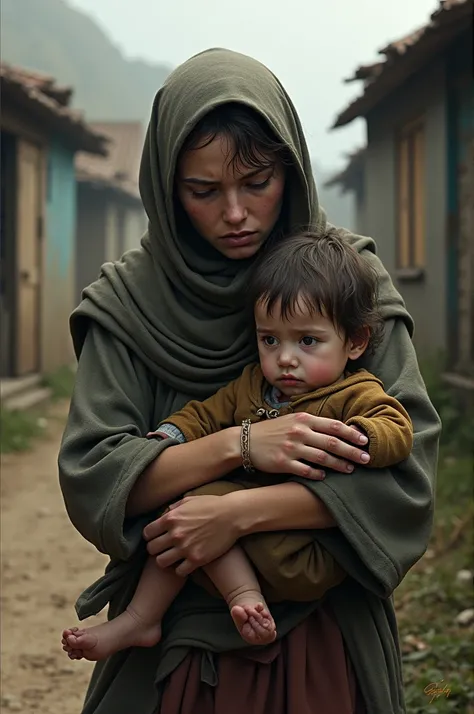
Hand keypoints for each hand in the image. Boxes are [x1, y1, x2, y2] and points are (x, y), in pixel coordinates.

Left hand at [143, 495, 237, 575]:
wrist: (233, 515)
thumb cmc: (212, 505)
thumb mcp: (190, 500)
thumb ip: (174, 507)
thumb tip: (164, 513)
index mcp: (171, 518)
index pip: (147, 533)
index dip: (150, 536)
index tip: (156, 538)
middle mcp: (175, 534)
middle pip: (151, 549)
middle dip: (156, 549)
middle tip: (164, 549)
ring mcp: (185, 548)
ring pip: (161, 562)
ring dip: (166, 561)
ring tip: (173, 558)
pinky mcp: (197, 559)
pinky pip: (179, 571)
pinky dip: (180, 569)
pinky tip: (186, 564)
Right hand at [249, 413, 369, 478]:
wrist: (245, 441)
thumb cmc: (273, 431)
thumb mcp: (292, 420)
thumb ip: (313, 424)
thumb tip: (338, 430)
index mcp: (304, 420)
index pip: (334, 426)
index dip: (352, 433)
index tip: (365, 441)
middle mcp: (299, 432)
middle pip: (333, 443)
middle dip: (352, 451)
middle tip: (367, 459)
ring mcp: (291, 448)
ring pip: (322, 458)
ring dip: (339, 465)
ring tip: (350, 470)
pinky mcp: (283, 462)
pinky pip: (305, 470)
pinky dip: (317, 474)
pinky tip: (325, 477)